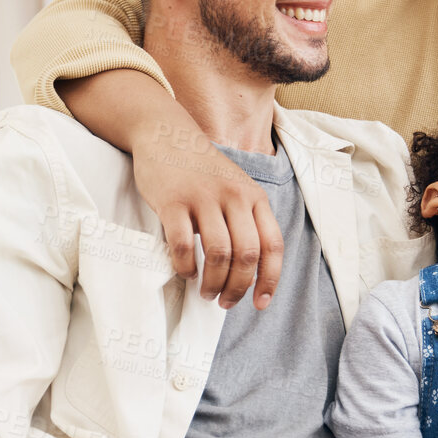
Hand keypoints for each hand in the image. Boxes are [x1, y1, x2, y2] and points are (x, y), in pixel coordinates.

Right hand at [132, 118, 282, 310]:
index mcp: (254, 197)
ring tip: (206, 293)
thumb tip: (249, 271)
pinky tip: (186, 271)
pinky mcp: (173, 202)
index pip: (272, 245)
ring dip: (213, 283)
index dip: (269, 280)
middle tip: (225, 301)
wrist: (165, 134)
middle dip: (238, 287)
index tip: (260, 303)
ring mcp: (203, 198)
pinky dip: (186, 266)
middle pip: (246, 255)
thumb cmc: (201, 170)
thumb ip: (245, 220)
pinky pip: (183, 244)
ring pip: (217, 254)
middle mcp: (234, 196)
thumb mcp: (235, 187)